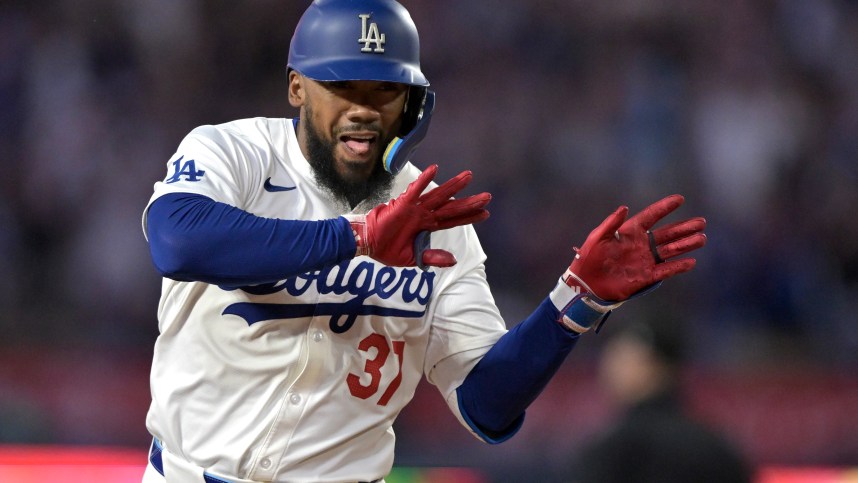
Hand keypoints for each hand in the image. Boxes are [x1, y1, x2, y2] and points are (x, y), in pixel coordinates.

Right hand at [348, 165, 490, 266]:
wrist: (367, 244)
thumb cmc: (387, 249)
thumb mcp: (413, 258)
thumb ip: (433, 258)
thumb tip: (454, 261)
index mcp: (427, 226)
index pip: (453, 220)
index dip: (469, 217)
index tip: (486, 214)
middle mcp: (424, 214)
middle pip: (452, 207)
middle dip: (469, 202)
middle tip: (488, 196)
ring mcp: (415, 208)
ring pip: (438, 195)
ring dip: (454, 186)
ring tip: (469, 176)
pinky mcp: (402, 205)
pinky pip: (415, 191)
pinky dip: (423, 180)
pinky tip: (434, 169)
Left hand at [570, 194, 705, 300]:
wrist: (586, 284)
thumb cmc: (588, 259)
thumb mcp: (597, 238)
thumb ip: (611, 223)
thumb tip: (625, 207)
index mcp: (629, 232)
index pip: (651, 217)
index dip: (664, 208)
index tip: (680, 199)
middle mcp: (640, 245)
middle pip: (666, 234)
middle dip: (684, 228)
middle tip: (702, 222)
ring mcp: (644, 260)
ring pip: (670, 250)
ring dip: (686, 244)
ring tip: (702, 238)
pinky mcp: (645, 276)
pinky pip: (665, 270)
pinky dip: (678, 266)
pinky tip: (691, 261)